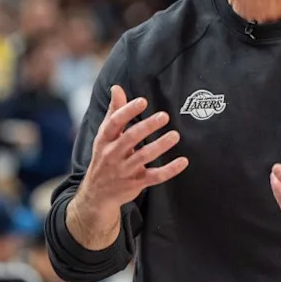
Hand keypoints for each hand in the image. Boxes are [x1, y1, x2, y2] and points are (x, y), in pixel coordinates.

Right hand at [74, 85, 188, 223]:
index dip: (127, 111)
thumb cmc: (104, 157)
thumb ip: (114, 112)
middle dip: (146, 127)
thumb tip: (116, 88)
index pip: (114, 123)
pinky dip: (169, 170)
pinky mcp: (136, 183)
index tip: (142, 101)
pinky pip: (154, 177)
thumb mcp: (105, 136)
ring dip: (160, 146)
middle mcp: (112, 154)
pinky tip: (183, 161)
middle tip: (164, 116)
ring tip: (175, 135)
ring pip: (143, 157)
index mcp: (104, 140)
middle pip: (130, 138)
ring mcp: (124, 170)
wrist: (97, 194)